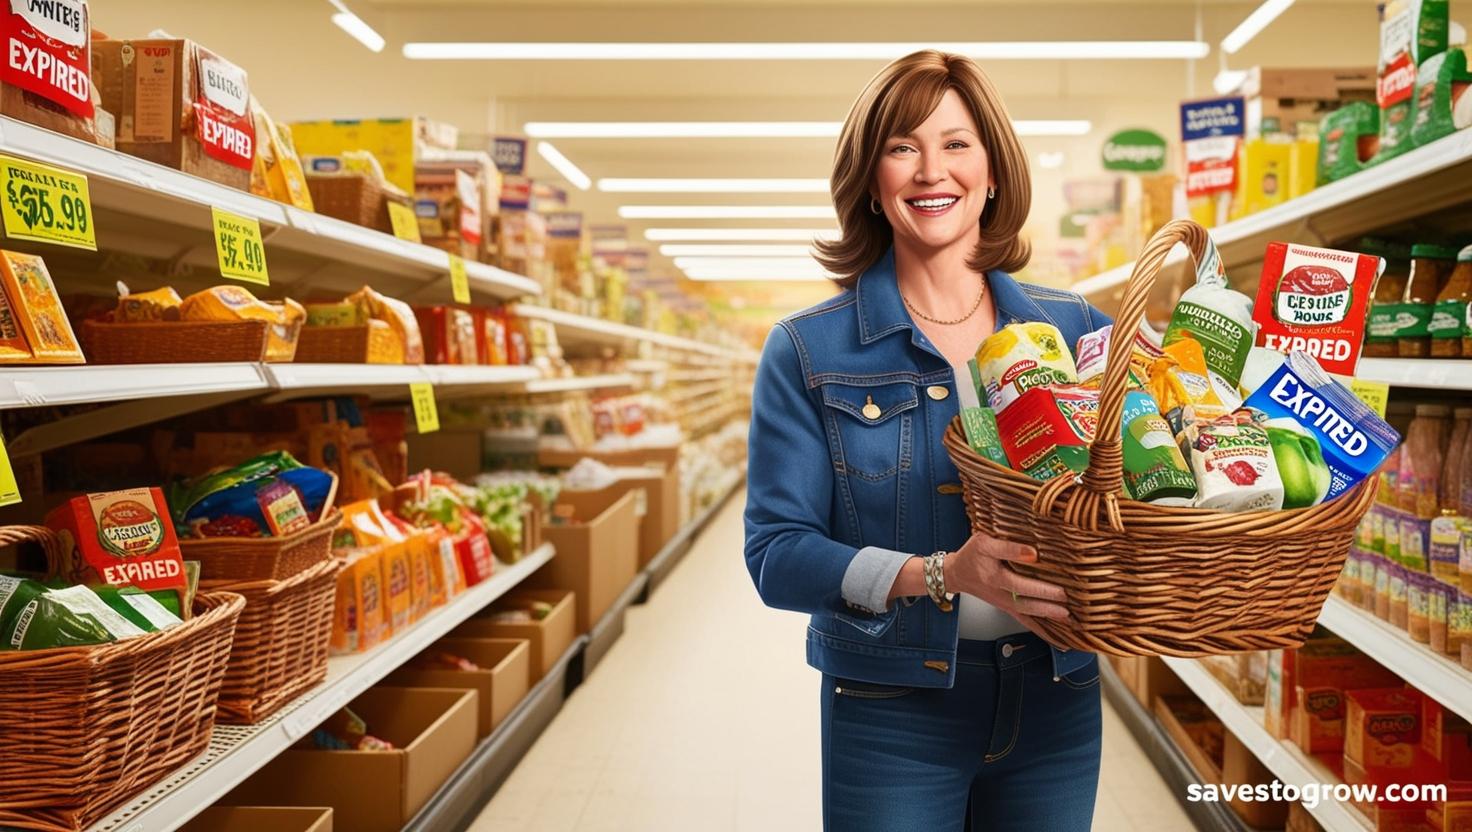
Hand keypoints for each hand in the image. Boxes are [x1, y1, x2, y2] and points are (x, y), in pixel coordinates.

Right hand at [943, 531, 1070, 628]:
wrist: (957, 574)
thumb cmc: (972, 555)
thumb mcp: (983, 543)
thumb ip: (1007, 547)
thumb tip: (1032, 553)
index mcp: (994, 577)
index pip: (1017, 581)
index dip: (1036, 583)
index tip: (1055, 580)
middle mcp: (1000, 594)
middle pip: (1025, 601)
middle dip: (1047, 602)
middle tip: (1067, 599)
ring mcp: (1004, 604)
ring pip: (1028, 614)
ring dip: (1048, 617)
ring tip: (1068, 618)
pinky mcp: (1008, 609)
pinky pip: (1027, 621)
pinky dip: (1043, 631)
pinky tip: (1058, 637)